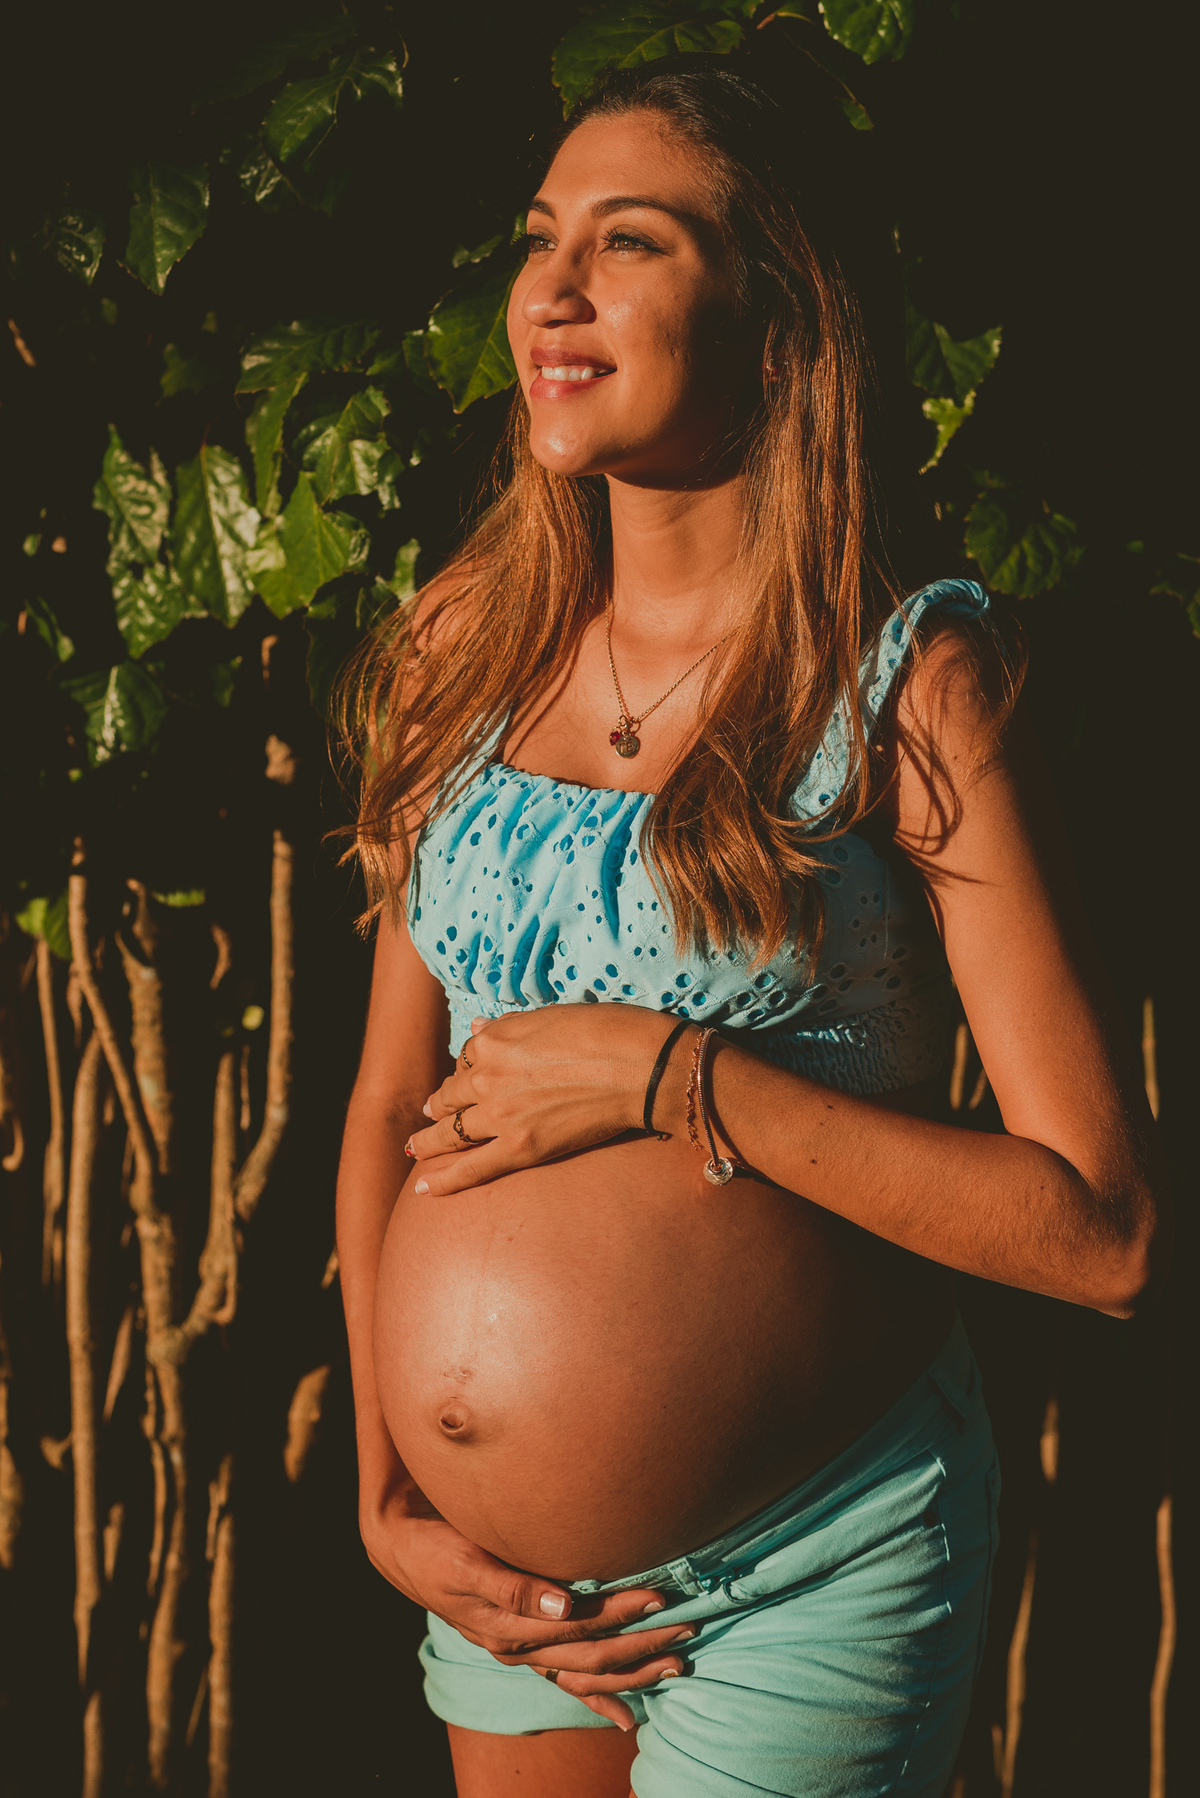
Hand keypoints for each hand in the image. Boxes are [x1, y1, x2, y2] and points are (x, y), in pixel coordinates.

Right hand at [361, 1480, 692, 1728]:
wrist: (404, 1549)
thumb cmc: (436, 1548)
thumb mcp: (467, 1562)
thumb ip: (513, 1584)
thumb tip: (564, 1603)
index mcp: (510, 1626)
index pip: (578, 1626)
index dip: (620, 1614)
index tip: (660, 1598)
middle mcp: (519, 1645)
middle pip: (591, 1653)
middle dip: (640, 1644)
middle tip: (686, 1626)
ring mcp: (521, 1649)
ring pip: (585, 1669)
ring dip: (632, 1668)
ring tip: (677, 1662)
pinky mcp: (521, 1643)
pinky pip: (565, 1678)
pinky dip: (596, 1697)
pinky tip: (625, 1716)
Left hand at [406, 1004, 680, 1196]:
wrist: (638, 1066)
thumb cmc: (605, 1031)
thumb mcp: (551, 1015)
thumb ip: (508, 1025)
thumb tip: (476, 1026)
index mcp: (495, 1039)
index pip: (468, 1057)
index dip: (467, 1069)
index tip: (467, 1077)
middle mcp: (488, 1075)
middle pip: (452, 1094)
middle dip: (440, 1105)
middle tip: (431, 1115)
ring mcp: (500, 1114)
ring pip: (451, 1131)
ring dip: (429, 1141)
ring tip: (415, 1149)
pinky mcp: (520, 1147)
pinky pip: (472, 1168)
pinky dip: (445, 1180)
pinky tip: (424, 1188)